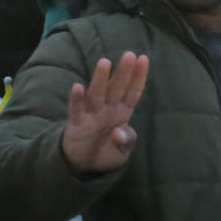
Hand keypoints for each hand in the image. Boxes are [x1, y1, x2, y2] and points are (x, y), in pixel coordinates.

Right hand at [60, 53, 148, 174]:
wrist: (85, 166)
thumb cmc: (107, 152)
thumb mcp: (122, 151)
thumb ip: (126, 141)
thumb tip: (120, 132)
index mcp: (121, 114)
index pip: (132, 92)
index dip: (138, 77)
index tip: (143, 58)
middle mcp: (106, 110)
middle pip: (116, 88)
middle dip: (123, 72)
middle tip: (129, 54)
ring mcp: (91, 115)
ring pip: (96, 94)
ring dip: (100, 79)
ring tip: (105, 62)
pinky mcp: (76, 124)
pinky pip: (76, 110)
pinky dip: (76, 99)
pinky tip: (78, 87)